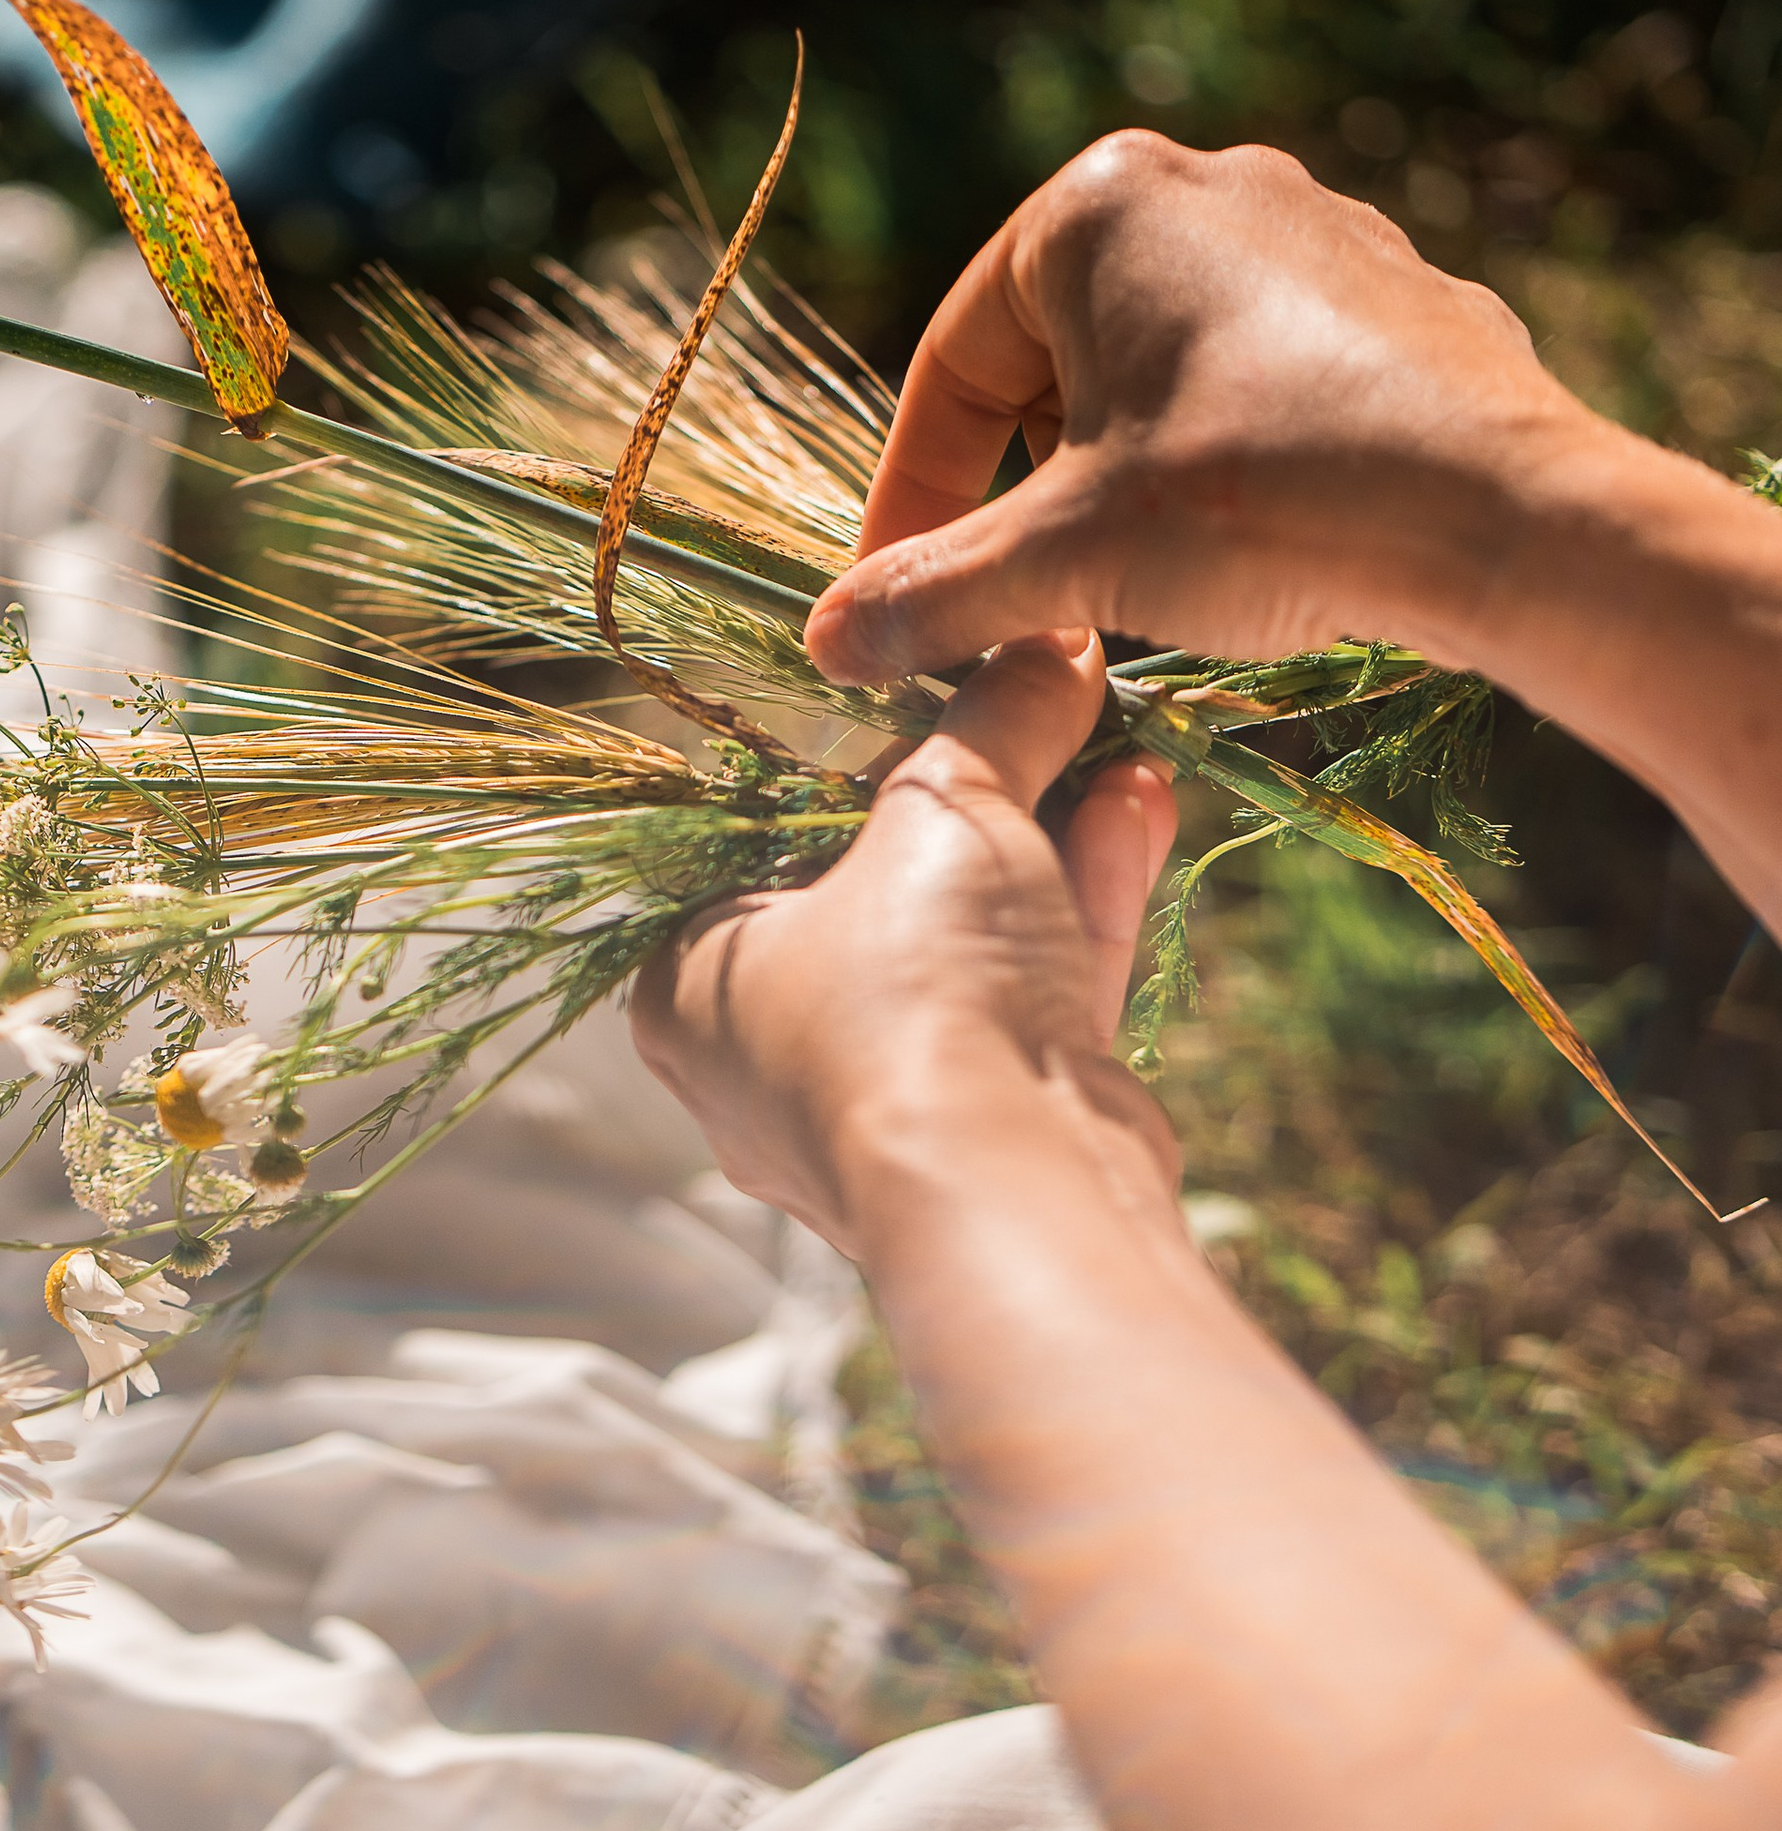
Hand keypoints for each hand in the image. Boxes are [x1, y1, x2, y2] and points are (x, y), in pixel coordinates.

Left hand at [631, 632, 1178, 1256]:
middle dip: (992, 795)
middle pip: (883, 891)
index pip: (761, 841)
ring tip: (1123, 748)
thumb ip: (994, 721)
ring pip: (971, 946)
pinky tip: (1138, 813)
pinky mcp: (986, 1136)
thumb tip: (1050, 641)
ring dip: (1053, 842)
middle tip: (1054, 709)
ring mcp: (882, 1108)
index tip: (941, 698)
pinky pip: (1026, 1002)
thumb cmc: (915, 992)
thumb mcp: (948, 813)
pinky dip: (1079, 914)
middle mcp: (767, 1059)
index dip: (861, 761)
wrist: (1015, 1188)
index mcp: (692, 983)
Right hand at [803, 133, 1608, 689]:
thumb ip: (934, 593)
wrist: (1503, 516)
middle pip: (1054, 360)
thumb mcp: (1069, 557)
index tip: (900, 600)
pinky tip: (1249, 546)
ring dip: (1120, 478)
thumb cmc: (1264, 501)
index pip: (953, 365)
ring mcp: (1316, 229)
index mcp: (1095, 204)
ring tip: (1132, 582)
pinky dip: (1226, 460)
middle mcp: (1205, 184)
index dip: (913, 499)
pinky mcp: (1398, 294)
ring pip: (1160, 370)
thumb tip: (825, 644)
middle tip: (1023, 595)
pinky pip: (1267, 378)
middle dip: (1026, 486)